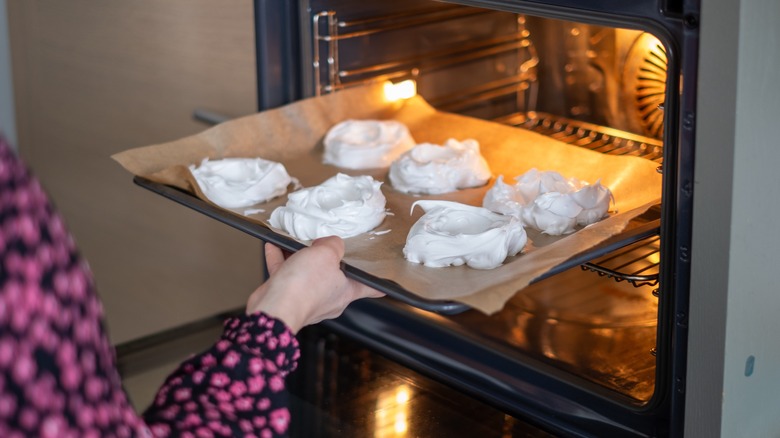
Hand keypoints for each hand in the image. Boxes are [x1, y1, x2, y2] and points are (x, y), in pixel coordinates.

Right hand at [246, 236, 383, 332]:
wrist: (274, 308)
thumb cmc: (304, 287)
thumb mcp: (327, 254)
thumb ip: (333, 245)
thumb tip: (330, 243)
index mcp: (346, 292)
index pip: (370, 287)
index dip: (378, 283)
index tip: (386, 283)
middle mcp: (329, 299)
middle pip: (334, 275)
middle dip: (327, 260)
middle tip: (323, 245)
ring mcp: (307, 300)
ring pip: (307, 274)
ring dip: (300, 258)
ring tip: (294, 243)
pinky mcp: (287, 297)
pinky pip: (286, 275)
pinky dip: (280, 261)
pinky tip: (274, 246)